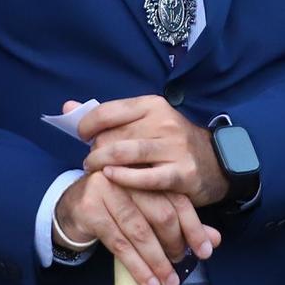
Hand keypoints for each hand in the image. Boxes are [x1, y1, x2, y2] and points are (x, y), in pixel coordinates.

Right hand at [53, 170, 218, 284]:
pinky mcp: (90, 208)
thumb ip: (180, 222)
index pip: (177, 199)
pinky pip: (118, 243)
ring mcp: (107, 189)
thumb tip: (214, 241)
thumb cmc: (117, 206)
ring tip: (168, 282)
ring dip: (157, 262)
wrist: (72, 206)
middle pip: (161, 213)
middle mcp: (128, 175)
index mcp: (147, 171)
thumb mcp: (148, 209)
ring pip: (140, 231)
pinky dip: (136, 266)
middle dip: (174, 245)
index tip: (206, 251)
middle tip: (180, 265)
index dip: (194, 226)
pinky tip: (148, 281)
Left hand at [77, 96, 229, 205]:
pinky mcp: (180, 173)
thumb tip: (67, 106)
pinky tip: (110, 179)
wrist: (216, 162)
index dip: (87, 125)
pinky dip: (122, 179)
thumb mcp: (145, 122)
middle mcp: (163, 121)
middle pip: (113, 135)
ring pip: (123, 154)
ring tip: (94, 171)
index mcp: (152, 104)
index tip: (82, 136)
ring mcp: (173, 147)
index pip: (108, 110)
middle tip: (89, 162)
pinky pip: (143, 178)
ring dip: (100, 164)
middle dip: (94, 150)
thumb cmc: (171, 142)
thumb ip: (107, 116)